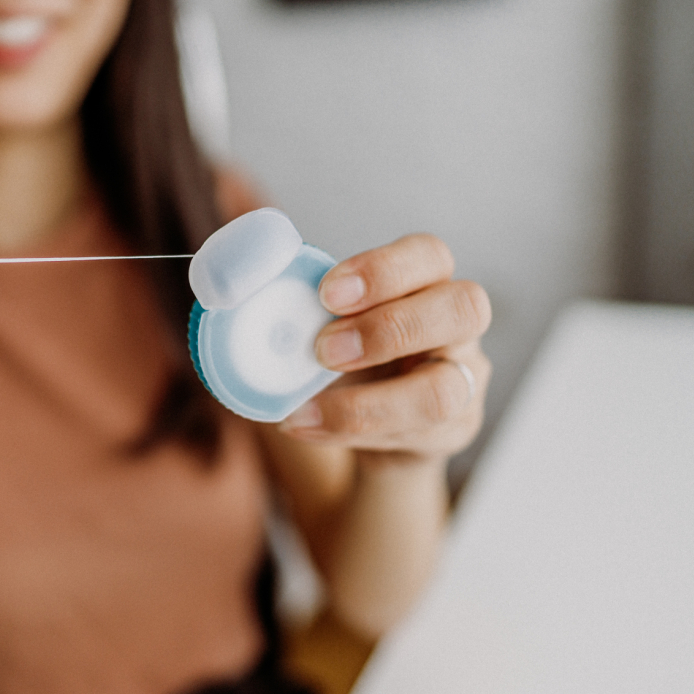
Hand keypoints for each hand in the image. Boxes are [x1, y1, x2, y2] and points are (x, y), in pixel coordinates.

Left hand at [279, 235, 491, 460]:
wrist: (363, 429)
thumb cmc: (342, 359)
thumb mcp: (320, 322)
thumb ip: (292, 297)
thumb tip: (230, 261)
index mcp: (427, 283)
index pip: (429, 256)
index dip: (383, 269)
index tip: (327, 293)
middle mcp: (458, 328)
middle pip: (464, 308)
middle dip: (388, 327)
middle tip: (323, 349)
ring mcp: (464, 383)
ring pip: (442, 391)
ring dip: (366, 402)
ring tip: (304, 405)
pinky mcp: (451, 433)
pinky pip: (414, 438)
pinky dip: (350, 433)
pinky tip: (306, 426)